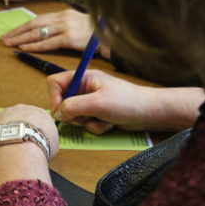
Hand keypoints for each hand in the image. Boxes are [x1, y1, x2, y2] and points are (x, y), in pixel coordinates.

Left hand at [0, 103, 58, 158]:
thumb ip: (48, 138)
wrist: (21, 145)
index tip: (33, 141)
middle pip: (21, 118)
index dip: (34, 132)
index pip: (37, 120)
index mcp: (39, 113)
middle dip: (21, 129)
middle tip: (20, 143)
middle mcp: (22, 109)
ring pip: (5, 118)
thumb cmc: (39, 145)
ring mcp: (5, 113)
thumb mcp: (53, 144)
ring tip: (7, 141)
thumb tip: (46, 142)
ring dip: (6, 127)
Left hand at [2, 9, 94, 51]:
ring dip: (21, 39)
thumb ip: (62, 28)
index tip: (11, 33)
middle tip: (3, 40)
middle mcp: (62, 18)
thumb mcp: (76, 25)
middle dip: (17, 32)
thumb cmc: (95, 33)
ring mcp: (65, 27)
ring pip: (37, 32)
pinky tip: (23, 49)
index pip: (37, 19)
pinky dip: (34, 46)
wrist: (111, 34)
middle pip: (33, 24)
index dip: (22, 27)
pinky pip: (47, 42)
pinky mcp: (69, 38)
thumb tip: (46, 35)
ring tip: (9, 45)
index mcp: (62, 14)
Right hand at [48, 70, 204, 133]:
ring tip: (103, 119)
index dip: (54, 96)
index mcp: (83, 78)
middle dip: (74, 114)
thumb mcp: (97, 103)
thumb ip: (73, 106)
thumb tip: (57, 114)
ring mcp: (90, 102)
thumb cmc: (127, 102)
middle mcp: (84, 89)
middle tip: (87, 116)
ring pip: (75, 116)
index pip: (55, 82)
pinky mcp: (97, 114)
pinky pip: (86, 124)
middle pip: (63, 102)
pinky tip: (110, 123)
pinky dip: (96, 127)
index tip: (61, 111)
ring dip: (88, 122)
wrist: (151, 113)